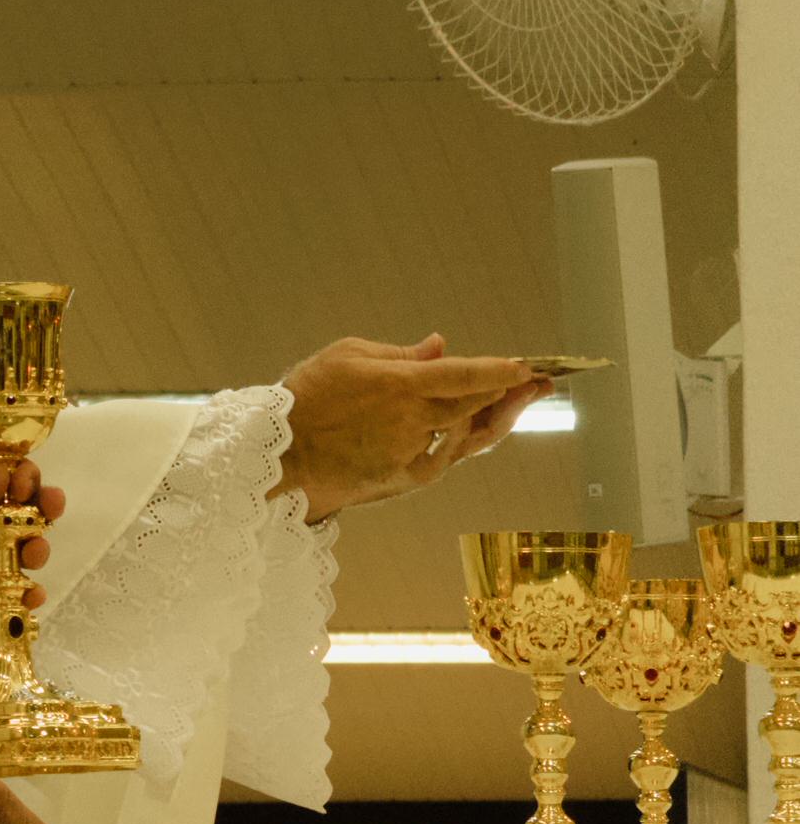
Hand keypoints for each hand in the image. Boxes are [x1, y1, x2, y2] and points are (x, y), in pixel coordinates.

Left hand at [0, 448, 61, 600]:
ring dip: (35, 548)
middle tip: (49, 512)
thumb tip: (5, 481)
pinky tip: (32, 593)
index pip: (10, 471)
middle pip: (23, 508)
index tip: (26, 482)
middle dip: (42, 510)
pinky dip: (20, 590)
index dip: (26, 475)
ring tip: (34, 552)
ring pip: (17, 546)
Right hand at [276, 333, 547, 518]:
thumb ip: (401, 353)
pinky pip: (450, 457)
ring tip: (521, 402)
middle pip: (477, 406)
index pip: (465, 375)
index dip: (501, 371)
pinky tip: (482, 428)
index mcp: (401, 386)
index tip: (528, 365)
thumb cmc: (308, 396)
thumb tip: (440, 347)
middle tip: (541, 381)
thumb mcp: (348, 355)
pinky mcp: (406, 477)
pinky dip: (469, 440)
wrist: (282, 455)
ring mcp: (413, 452)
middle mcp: (414, 421)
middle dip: (513, 393)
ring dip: (498, 417)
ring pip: (469, 435)